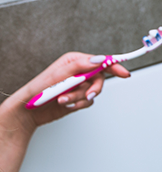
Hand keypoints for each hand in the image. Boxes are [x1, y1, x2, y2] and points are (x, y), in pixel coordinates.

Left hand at [0, 52, 129, 171]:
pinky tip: (66, 104)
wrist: (27, 112)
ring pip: (92, 91)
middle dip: (93, 89)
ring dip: (79, 98)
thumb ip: (81, 67)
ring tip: (64, 100)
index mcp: (75, 61)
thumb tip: (99, 60)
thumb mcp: (58, 75)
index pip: (100, 61)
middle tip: (88, 96)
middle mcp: (79, 72)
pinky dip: (78, 104)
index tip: (124, 73)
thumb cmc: (37, 90)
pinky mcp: (78, 98)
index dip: (114, 66)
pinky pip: (88, 102)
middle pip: (99, 78)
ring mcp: (79, 85)